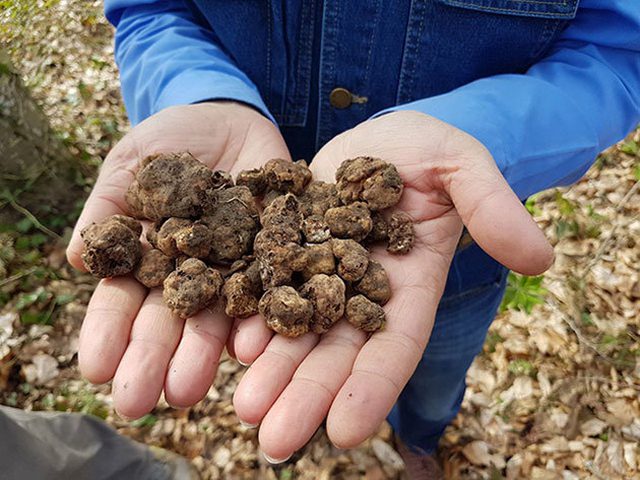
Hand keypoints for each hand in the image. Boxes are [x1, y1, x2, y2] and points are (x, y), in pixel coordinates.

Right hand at [67, 102, 290, 417]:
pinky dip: (259, 320)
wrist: (229, 119)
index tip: (96, 370)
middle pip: (169, 320)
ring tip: (188, 390)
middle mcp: (189, 275)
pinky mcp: (273, 256)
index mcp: (147, 259)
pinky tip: (248, 348)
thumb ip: (108, 208)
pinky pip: (269, 290)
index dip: (109, 334)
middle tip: (139, 400)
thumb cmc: (169, 140)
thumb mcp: (131, 164)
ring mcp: (233, 269)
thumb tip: (76, 257)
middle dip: (153, 359)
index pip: (124, 300)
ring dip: (201, 354)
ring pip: (217, 317)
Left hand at [231, 111, 553, 460]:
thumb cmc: (428, 149)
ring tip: (244, 407)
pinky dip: (249, 317)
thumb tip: (542, 259)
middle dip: (307, 395)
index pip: (394, 345)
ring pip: (295, 330)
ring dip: (271, 371)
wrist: (377, 135)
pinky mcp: (285, 250)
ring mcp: (319, 272)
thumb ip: (494, 208)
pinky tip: (229, 343)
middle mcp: (360, 291)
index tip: (346, 434)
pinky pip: (264, 288)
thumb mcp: (463, 167)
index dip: (373, 388)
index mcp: (407, 284)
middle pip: (335, 351)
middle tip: (272, 440)